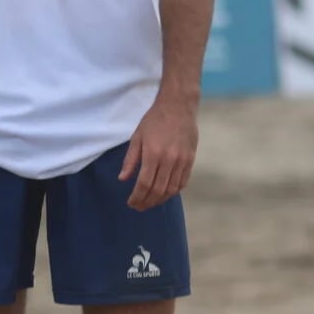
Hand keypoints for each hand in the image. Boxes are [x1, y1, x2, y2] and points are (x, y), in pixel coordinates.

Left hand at [119, 92, 197, 210]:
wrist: (178, 106)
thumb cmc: (154, 120)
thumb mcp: (137, 137)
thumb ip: (130, 160)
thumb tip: (122, 179)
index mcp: (153, 154)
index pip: (144, 184)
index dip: (137, 197)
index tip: (131, 203)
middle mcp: (169, 160)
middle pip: (158, 190)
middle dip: (147, 202)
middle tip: (138, 207)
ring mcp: (182, 160)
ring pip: (171, 189)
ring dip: (160, 200)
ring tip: (150, 203)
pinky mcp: (191, 159)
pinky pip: (183, 182)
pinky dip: (173, 191)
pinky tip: (164, 194)